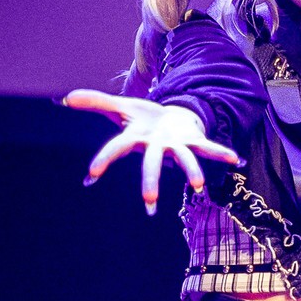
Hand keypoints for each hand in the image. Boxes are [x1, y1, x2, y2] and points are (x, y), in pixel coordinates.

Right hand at [63, 90, 239, 214]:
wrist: (171, 118)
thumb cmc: (143, 118)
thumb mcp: (119, 106)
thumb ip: (94, 102)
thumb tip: (65, 99)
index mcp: (137, 139)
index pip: (116, 149)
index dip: (104, 160)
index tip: (90, 176)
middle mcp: (157, 147)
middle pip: (152, 164)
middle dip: (151, 181)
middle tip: (149, 202)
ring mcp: (177, 146)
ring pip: (185, 160)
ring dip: (192, 172)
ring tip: (199, 185)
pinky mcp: (194, 141)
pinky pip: (209, 147)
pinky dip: (221, 153)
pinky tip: (235, 159)